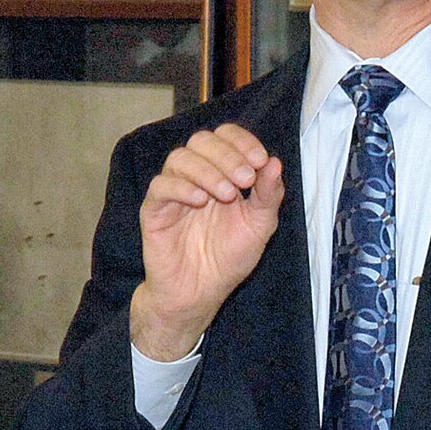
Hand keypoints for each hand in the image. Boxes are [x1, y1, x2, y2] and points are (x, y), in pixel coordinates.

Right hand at [131, 125, 285, 359]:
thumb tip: (276, 162)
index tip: (260, 160)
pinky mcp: (154, 209)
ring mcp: (173, 191)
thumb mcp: (260, 225)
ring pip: (180, 158)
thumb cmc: (229, 257)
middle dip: (228, 155)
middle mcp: (196, 176)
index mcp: (223, 173)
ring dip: (207, 171)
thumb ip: (268, 194)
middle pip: (202, 140)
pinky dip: (182, 187)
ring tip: (227, 195)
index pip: (226, 137)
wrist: (201, 292)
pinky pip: (160, 186)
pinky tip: (200, 200)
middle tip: (245, 180)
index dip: (242, 141)